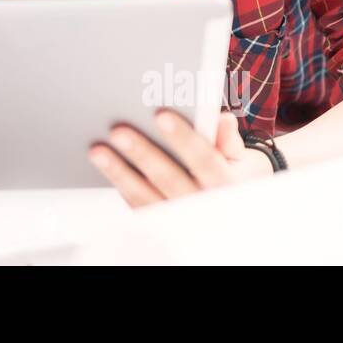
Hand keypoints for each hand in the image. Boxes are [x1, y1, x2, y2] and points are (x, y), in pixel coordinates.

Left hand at [88, 109, 273, 205]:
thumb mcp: (244, 161)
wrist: (236, 217)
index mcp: (225, 185)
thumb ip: (229, 140)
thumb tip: (222, 118)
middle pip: (169, 180)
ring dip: (120, 173)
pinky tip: (104, 166)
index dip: (184, 138)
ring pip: (147, 199)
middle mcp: (203, 207)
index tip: (161, 115)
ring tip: (98, 150)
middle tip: (118, 131)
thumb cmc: (235, 178)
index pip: (205, 160)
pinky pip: (138, 208)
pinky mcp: (162, 227)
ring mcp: (181, 221)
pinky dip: (120, 187)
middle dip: (143, 154)